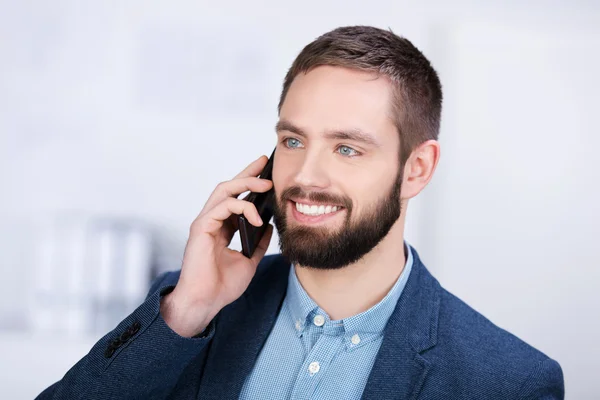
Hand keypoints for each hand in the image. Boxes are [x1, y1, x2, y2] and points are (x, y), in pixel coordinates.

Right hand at [160, 155, 273, 336]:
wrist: (206, 302)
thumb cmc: (222, 285)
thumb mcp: (249, 261)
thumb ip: (258, 243)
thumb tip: (270, 226)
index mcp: (221, 227)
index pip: (236, 198)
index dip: (249, 183)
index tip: (267, 172)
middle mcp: (212, 221)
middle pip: (229, 187)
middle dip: (248, 173)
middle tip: (265, 162)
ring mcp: (205, 222)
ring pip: (224, 191)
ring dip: (246, 183)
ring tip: (266, 184)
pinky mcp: (201, 227)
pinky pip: (223, 207)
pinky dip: (242, 207)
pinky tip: (256, 217)